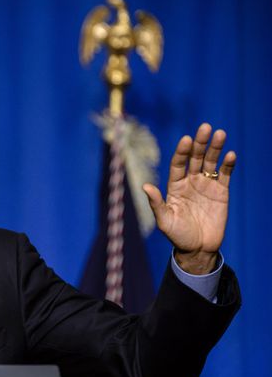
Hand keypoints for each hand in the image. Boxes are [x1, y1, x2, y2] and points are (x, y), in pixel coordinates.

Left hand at [142, 123, 236, 273]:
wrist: (198, 249)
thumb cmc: (177, 235)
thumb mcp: (164, 220)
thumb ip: (156, 203)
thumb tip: (145, 186)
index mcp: (175, 186)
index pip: (178, 164)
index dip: (182, 152)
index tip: (186, 139)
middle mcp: (190, 182)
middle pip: (195, 158)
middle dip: (200, 143)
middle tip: (205, 127)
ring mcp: (206, 185)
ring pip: (211, 162)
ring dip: (215, 148)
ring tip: (220, 134)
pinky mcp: (221, 192)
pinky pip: (225, 175)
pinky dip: (228, 165)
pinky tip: (230, 155)